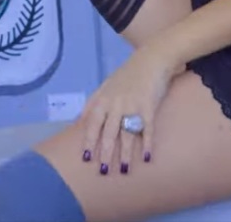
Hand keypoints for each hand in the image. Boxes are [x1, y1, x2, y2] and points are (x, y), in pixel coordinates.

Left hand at [78, 44, 181, 174]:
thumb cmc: (127, 75)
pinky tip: (146, 157)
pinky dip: (147, 143)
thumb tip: (79, 121)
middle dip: (105, 152)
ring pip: (127, 133)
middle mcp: (116, 104)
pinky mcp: (149, 107)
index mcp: (103, 99)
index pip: (92, 123)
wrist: (151, 59)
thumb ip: (93, 102)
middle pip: (109, 132)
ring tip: (123, 170)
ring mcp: (133, 106)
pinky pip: (147, 128)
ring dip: (125, 153)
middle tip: (103, 170)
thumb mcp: (105, 85)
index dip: (89, 141)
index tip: (86, 158)